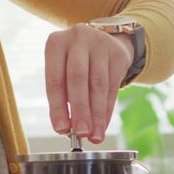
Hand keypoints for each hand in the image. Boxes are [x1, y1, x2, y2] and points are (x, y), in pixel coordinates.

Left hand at [45, 23, 133, 143]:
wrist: (102, 41)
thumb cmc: (74, 62)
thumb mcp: (62, 71)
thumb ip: (61, 96)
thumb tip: (66, 128)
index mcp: (56, 43)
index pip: (55, 79)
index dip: (58, 106)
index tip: (61, 128)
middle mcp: (78, 38)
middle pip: (78, 79)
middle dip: (80, 110)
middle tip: (81, 133)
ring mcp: (100, 44)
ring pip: (98, 85)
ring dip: (96, 114)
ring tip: (94, 135)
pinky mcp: (118, 54)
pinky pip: (113, 87)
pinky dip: (107, 110)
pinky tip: (103, 125)